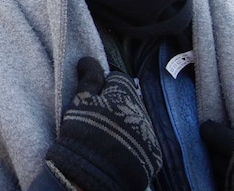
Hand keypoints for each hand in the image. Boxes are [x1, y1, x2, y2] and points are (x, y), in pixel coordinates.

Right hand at [45, 57, 161, 190]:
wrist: (92, 174)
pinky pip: (146, 142)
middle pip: (131, 100)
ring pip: (139, 120)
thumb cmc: (82, 133)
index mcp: (123, 95)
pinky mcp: (155, 155)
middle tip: (101, 119)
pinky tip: (121, 150)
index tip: (95, 99)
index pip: (118, 80)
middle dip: (119, 105)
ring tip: (110, 136)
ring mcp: (150, 134)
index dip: (105, 87)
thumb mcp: (79, 102)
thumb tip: (88, 59)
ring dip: (129, 123)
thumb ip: (89, 78)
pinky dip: (136, 143)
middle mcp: (141, 111)